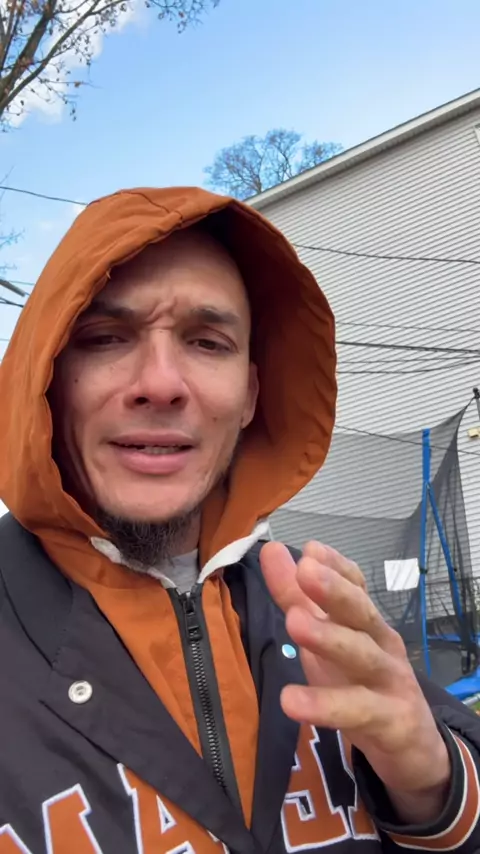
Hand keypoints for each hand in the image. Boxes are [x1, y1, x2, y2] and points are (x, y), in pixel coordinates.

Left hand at [260, 540, 450, 823]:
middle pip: (360, 612)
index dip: (335, 567)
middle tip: (306, 570)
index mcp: (366, 622)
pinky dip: (325, 706)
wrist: (414, 747)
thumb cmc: (362, 683)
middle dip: (335, 590)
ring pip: (362, 656)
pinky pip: (356, 711)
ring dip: (330, 638)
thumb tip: (272, 550)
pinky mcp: (389, 721)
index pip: (356, 586)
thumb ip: (297, 598)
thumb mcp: (328, 640)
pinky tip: (292, 701)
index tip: (310, 549)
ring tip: (294, 623)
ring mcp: (390, 681)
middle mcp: (381, 644)